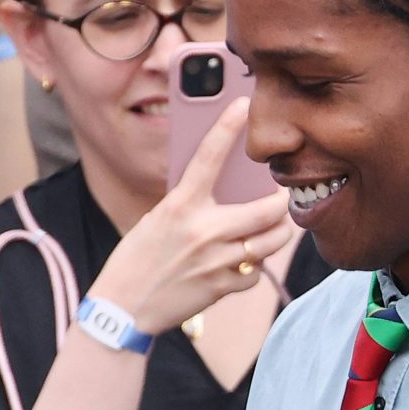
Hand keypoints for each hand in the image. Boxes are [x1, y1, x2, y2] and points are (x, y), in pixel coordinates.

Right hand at [89, 102, 292, 338]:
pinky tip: (245, 262)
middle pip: (267, 210)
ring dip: (278, 233)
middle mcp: (203, 231)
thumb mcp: (160, 219)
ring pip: (271, 242)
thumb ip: (192, 204)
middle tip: (283, 196)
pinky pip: (256, 273)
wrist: (125, 306)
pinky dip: (255, 267)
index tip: (243, 104)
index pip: (208, 156)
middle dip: (282, 202)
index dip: (227, 126)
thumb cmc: (140, 256)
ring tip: (276, 227)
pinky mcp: (223, 287)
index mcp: (180, 206)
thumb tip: (227, 192)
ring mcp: (217, 260)